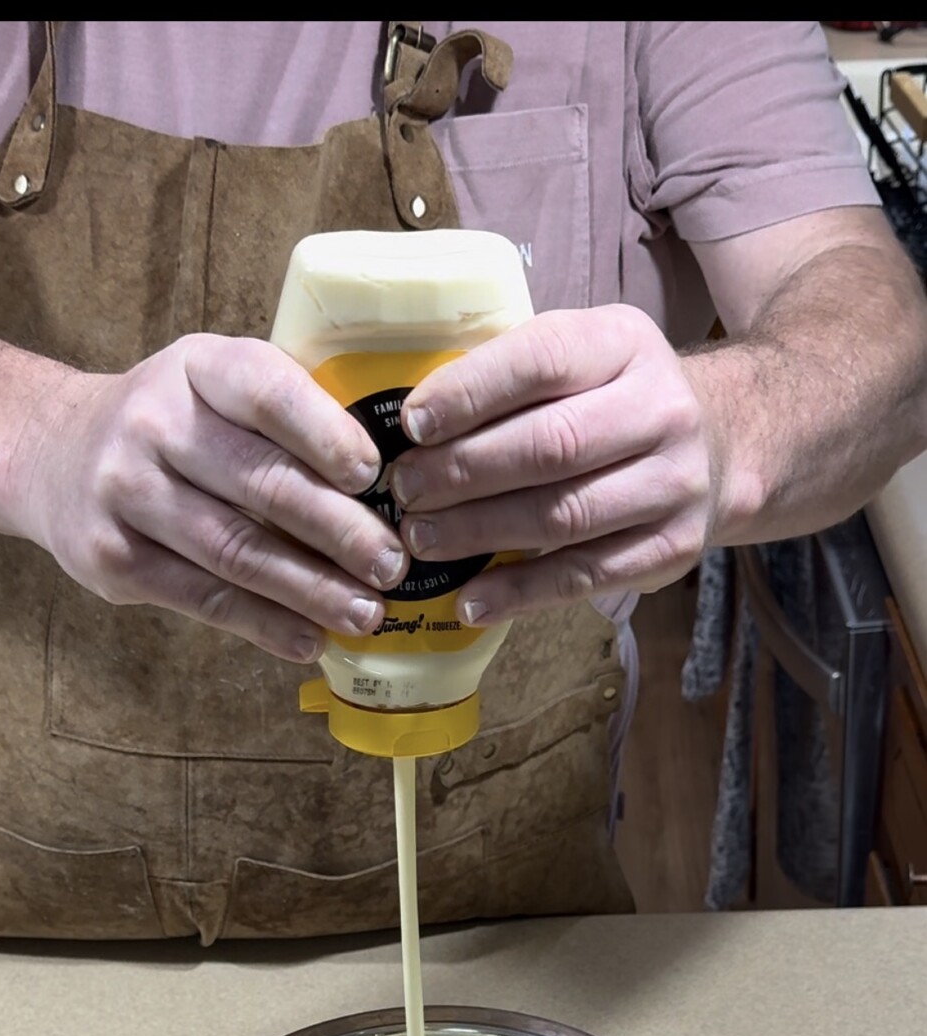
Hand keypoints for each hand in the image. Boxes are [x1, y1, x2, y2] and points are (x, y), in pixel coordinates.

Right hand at [16, 334, 408, 660]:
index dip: (324, 434)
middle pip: (260, 484)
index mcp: (195, 367)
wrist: (50, 454)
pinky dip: (263, 623)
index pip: (265, 392)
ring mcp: (125, 492)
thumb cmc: (170, 425)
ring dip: (310, 589)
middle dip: (338, 530)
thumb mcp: (212, 386)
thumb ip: (283, 416)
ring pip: (235, 550)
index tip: (374, 476)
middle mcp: (153, 423)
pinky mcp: (112, 557)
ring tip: (366, 613)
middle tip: (391, 564)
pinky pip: (202, 597)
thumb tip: (388, 488)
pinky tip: (308, 639)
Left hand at [391, 305, 714, 623]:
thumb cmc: (614, 400)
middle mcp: (661, 409)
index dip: (471, 393)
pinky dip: (521, 592)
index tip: (413, 424)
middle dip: (464, 471)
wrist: (720, 444)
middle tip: (406, 492)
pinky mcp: (672, 548)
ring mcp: (674, 483)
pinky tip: (471, 600)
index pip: (542, 360)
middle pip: (551, 445)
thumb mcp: (582, 358)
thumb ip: (515, 377)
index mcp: (625, 344)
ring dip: (481, 532)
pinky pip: (585, 575)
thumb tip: (415, 425)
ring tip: (422, 541)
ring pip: (564, 514)